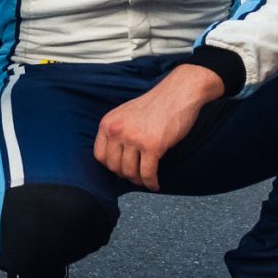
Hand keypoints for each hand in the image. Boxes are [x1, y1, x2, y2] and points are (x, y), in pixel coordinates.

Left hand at [93, 64, 226, 189]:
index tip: (121, 169)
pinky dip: (151, 183)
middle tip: (136, 177)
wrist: (178, 93)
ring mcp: (134, 138)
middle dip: (125, 175)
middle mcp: (117, 131)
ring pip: (130, 172)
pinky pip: (147, 173)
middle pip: (114, 166)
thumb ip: (118, 131)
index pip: (99, 155)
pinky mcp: (152, 146)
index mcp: (108, 123)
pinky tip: (155, 184)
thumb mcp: (126, 114)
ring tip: (146, 181)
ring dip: (139, 181)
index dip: (110, 166)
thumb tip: (116, 155)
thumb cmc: (156, 104)